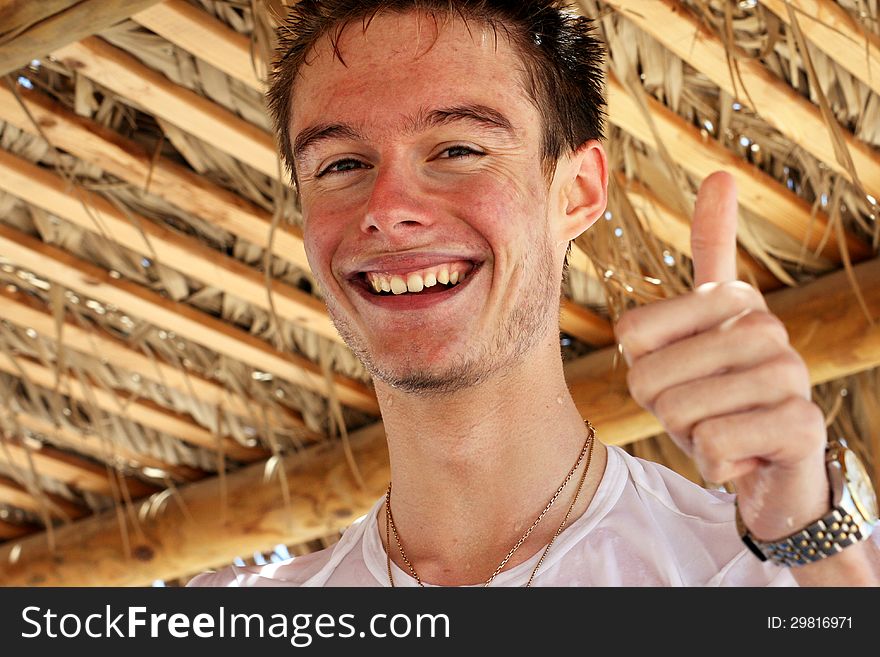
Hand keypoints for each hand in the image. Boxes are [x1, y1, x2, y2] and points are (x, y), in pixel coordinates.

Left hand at [615, 171, 828, 541]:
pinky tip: (743, 455)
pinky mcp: (801, 425)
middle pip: (648, 377)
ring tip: (724, 427)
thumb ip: (711, 253)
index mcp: (730, 300)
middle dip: (664, 409)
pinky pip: (713, 445)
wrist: (769, 466)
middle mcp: (764, 327)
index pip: (633, 335)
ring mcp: (789, 374)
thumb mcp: (696, 327)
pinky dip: (714, 462)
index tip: (680, 374)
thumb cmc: (719, 396)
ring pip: (679, 411)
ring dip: (690, 435)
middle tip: (703, 410)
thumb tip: (723, 173)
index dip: (641, 369)